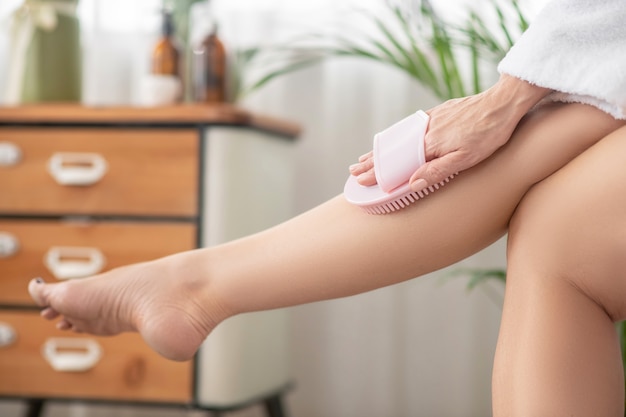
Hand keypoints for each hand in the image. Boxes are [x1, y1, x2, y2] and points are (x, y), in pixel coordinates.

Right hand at [349, 75, 550, 191]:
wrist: (504, 102)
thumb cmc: (489, 134)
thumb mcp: (466, 159)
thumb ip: (437, 171)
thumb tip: (411, 183)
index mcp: (430, 144)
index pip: (395, 162)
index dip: (377, 173)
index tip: (360, 181)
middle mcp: (426, 131)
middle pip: (392, 149)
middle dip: (371, 161)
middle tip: (354, 170)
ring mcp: (431, 120)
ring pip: (399, 137)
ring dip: (381, 148)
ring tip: (367, 156)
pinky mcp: (440, 112)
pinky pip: (410, 126)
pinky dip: (396, 135)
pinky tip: (393, 138)